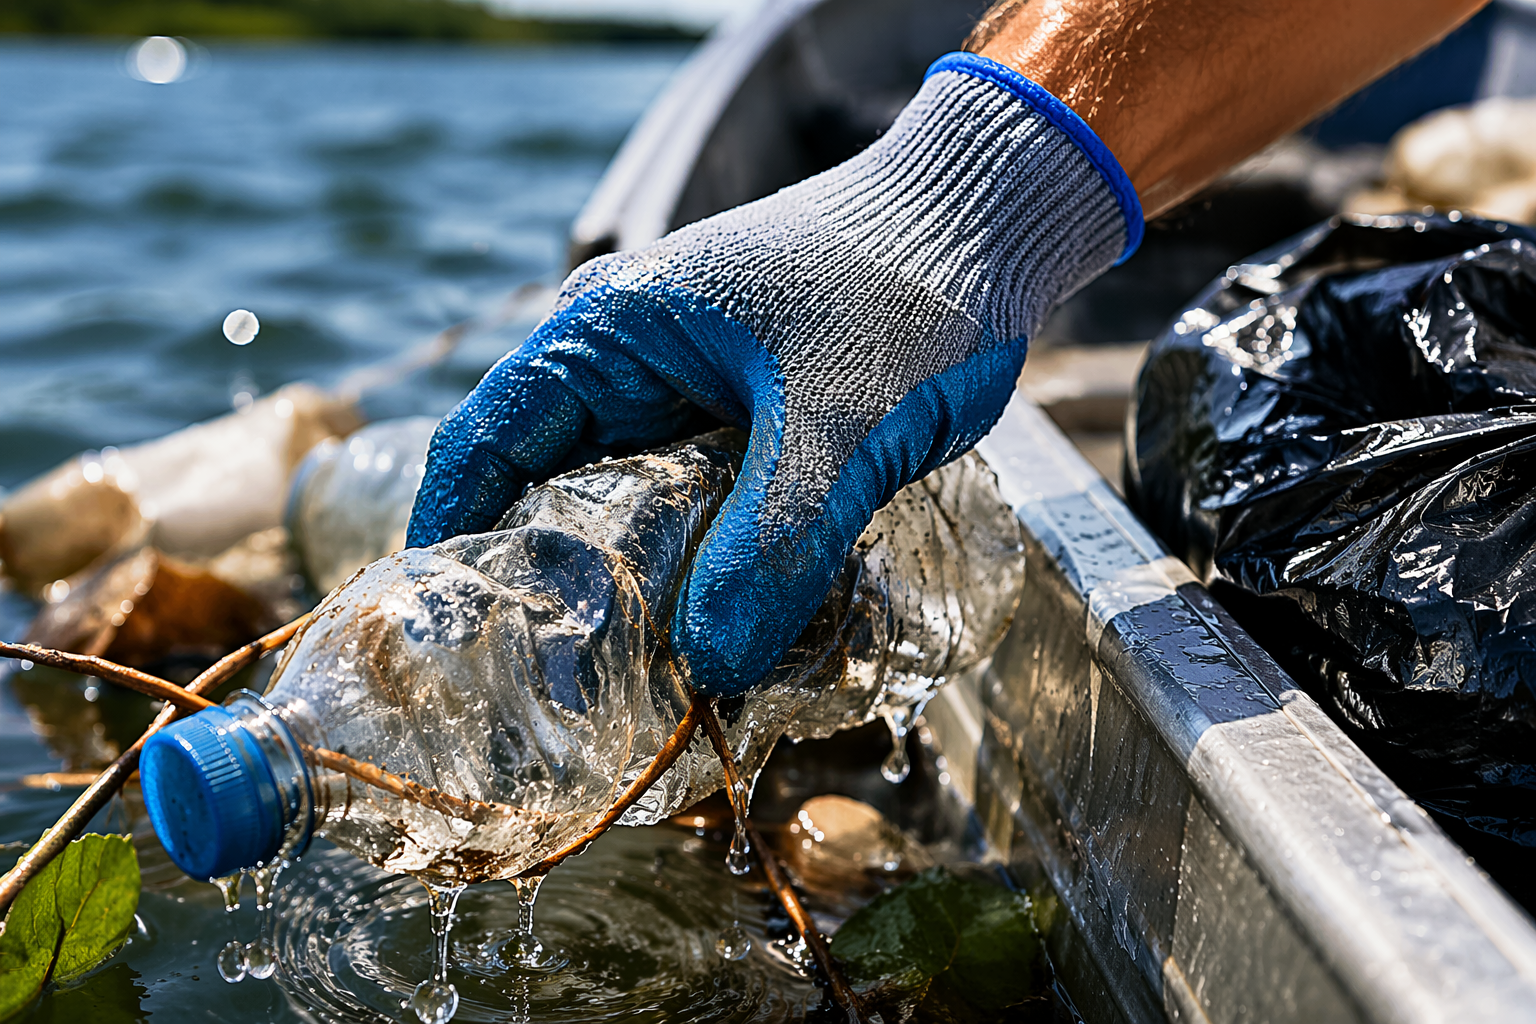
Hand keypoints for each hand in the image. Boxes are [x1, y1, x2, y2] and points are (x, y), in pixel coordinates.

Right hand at [407, 53, 1139, 695]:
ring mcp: (680, 390)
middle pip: (543, 489)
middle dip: (547, 587)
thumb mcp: (839, 419)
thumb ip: (775, 539)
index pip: (483, 442)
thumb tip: (709, 669)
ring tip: (633, 683)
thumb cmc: (906, 287)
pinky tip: (714, 629)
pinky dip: (692, 565)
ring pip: (621, 507)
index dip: (452, 540)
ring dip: (627, 585)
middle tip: (556, 693)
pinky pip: (688, 506)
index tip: (450, 639)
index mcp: (606, 330)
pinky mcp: (737, 420)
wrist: (987, 222)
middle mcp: (624, 361)